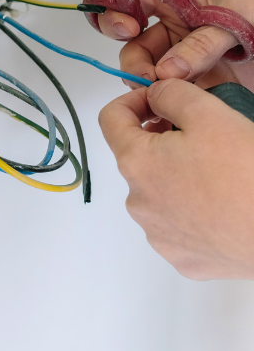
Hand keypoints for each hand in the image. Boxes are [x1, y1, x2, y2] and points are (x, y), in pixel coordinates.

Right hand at [94, 0, 253, 89]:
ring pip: (147, 70)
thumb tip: (169, 70)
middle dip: (135, 61)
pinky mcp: (198, 79)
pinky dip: (163, 101)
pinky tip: (167, 108)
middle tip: (148, 78)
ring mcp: (185, 54)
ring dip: (149, 84)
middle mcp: (177, 24)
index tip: (127, 28)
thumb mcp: (240, 12)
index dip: (118, 11)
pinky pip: (170, 91)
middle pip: (134, 42)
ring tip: (167, 93)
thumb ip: (202, 42)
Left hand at [99, 78, 253, 279]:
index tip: (156, 100)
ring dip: (176, 175)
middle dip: (161, 140)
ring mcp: (158, 233)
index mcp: (136, 163)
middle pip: (137, 158)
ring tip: (217, 172)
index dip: (133, 101)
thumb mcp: (209, 114)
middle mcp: (138, 201)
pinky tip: (220, 204)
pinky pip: (177, 224)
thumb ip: (171, 94)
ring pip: (158, 191)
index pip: (111, 119)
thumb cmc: (248, 177)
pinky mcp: (181, 257)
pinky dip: (191, 209)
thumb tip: (154, 94)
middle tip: (201, 136)